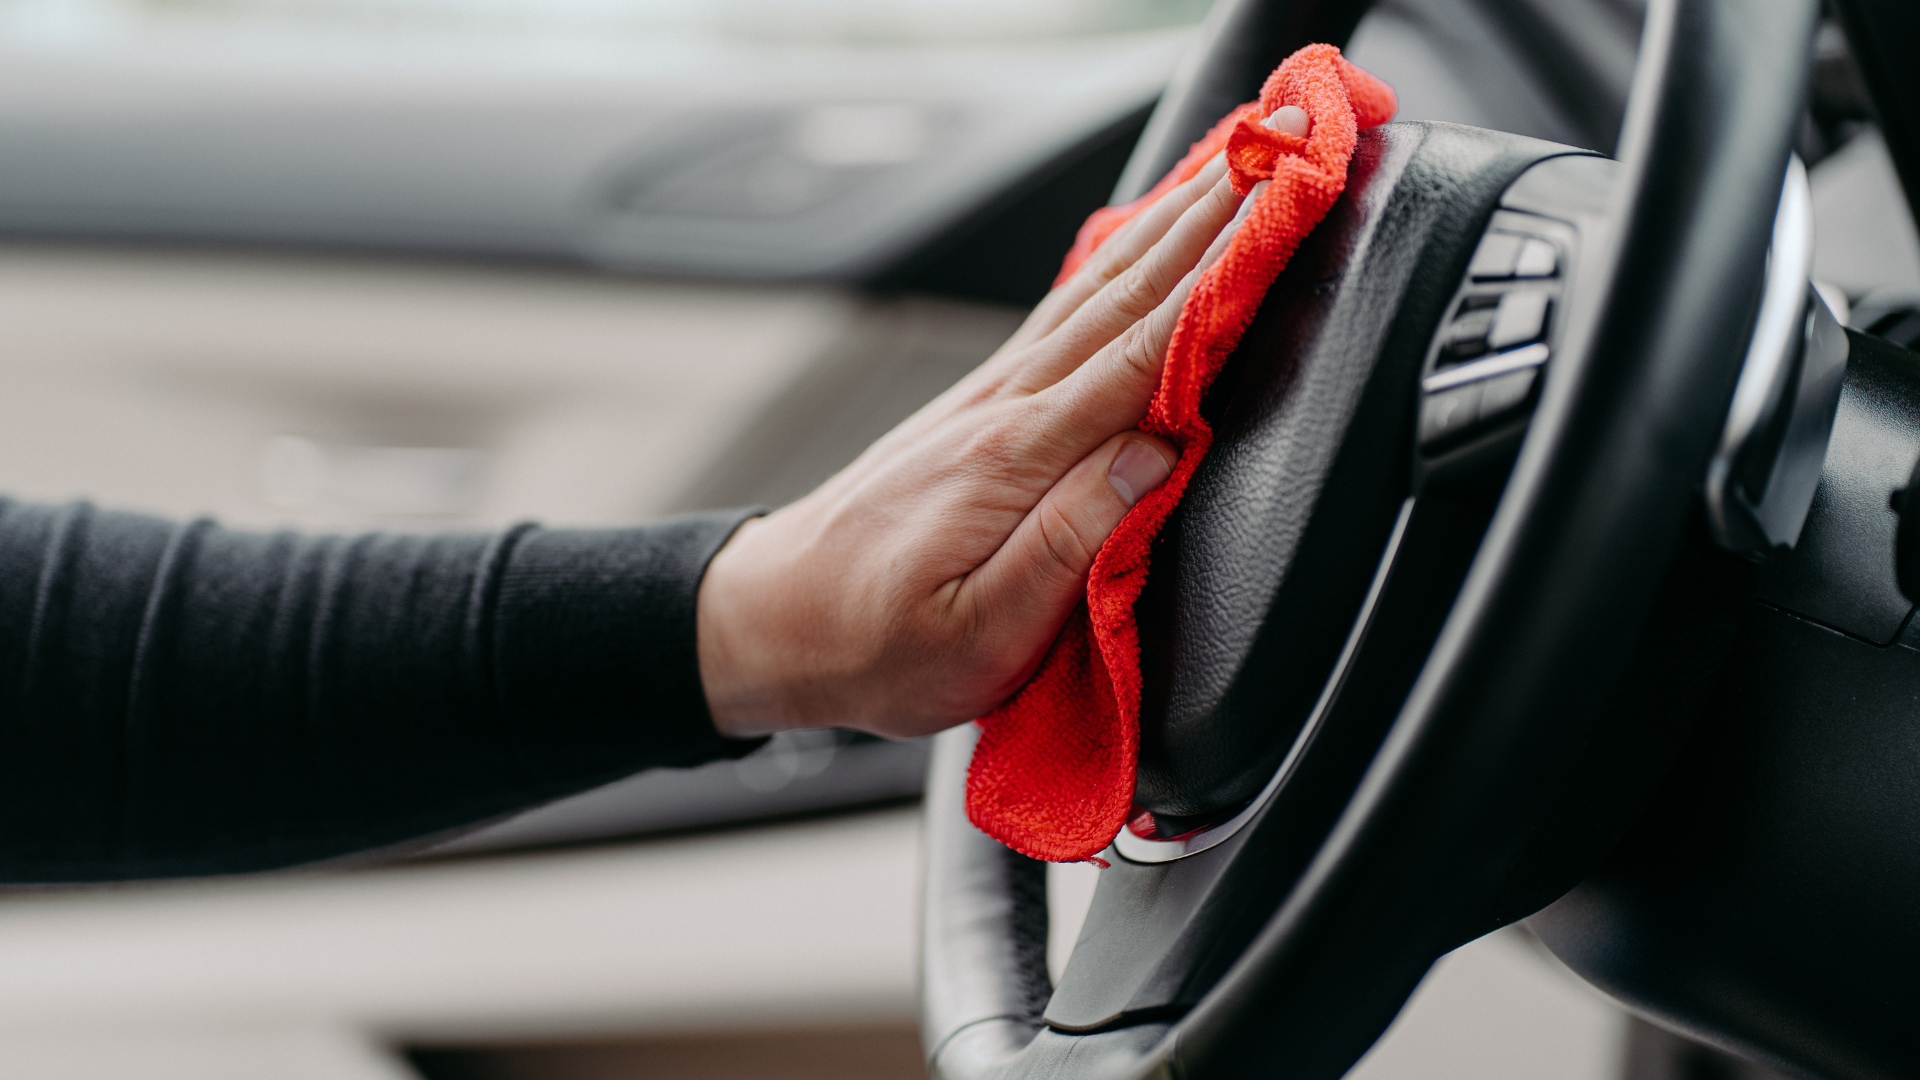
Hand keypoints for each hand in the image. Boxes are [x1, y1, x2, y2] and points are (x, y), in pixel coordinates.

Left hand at [698, 153, 1246, 738]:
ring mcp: (993, 395)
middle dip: (1217, 214)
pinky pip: (1068, 309)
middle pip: (1130, 291)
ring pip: (1099, 285)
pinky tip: (1145, 236)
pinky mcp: (984, 404)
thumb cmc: (875, 641)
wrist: (776, 618)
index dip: (1225, 276)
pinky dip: (1120, 258)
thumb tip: (1158, 454)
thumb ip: (1070, 543)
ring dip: (1174, 220)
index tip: (1286, 209)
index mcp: (1017, 458)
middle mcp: (1007, 405)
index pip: (1144, 349)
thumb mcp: (978, 633)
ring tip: (1238, 164)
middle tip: (1289, 141)